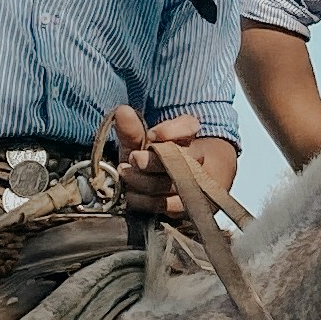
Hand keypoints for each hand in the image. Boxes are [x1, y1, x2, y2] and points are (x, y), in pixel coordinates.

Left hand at [104, 112, 235, 226]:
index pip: (189, 127)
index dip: (172, 131)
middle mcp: (198, 159)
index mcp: (187, 135)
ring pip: (175, 184)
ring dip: (145, 180)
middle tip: (134, 158)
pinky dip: (147, 201)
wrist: (157, 192)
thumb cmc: (147, 162)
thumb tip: (123, 112)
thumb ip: (131, 130)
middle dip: (154, 160)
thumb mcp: (137, 144)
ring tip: (126, 174)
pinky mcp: (188, 208)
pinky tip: (132, 195)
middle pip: (183, 160)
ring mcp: (195, 185)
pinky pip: (171, 206)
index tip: (153, 135)